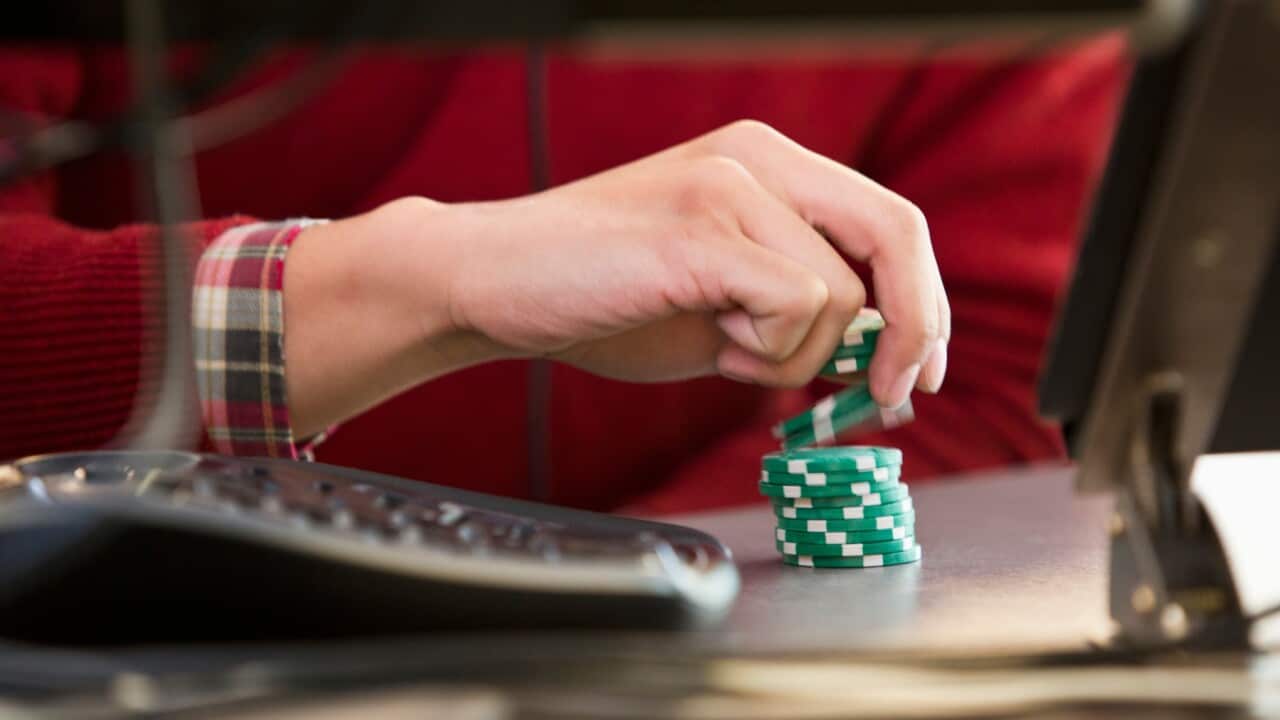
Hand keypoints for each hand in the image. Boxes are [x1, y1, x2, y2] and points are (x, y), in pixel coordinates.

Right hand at [441, 120, 948, 402]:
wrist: (496, 284)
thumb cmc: (604, 299)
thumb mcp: (724, 306)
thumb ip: (799, 314)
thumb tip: (879, 357)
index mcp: (768, 164)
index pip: (890, 221)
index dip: (923, 301)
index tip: (916, 372)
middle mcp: (758, 158)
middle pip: (897, 235)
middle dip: (911, 329)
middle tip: (892, 397)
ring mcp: (729, 186)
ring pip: (841, 295)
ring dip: (791, 354)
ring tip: (721, 347)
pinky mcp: (701, 230)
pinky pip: (794, 307)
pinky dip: (762, 352)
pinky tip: (709, 345)